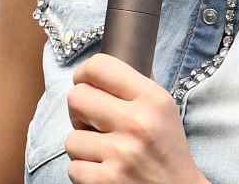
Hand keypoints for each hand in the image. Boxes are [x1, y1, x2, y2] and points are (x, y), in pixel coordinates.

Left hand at [64, 53, 206, 183]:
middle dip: (79, 111)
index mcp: (152, 99)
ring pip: (71, 138)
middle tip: (92, 120)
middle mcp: (137, 123)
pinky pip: (73, 168)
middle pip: (76, 98)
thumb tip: (97, 70)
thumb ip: (134, 88)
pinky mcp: (106, 182)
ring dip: (83, 147)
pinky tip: (104, 170)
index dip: (84, 73)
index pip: (100, 67)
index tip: (85, 82)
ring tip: (104, 151)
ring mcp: (120, 154)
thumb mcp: (164, 109)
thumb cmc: (167, 150)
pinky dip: (85, 171)